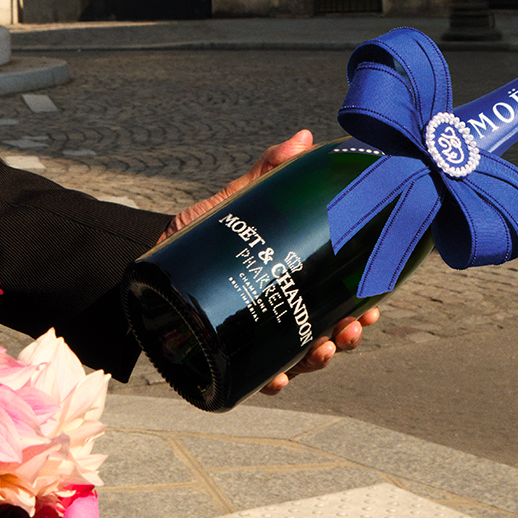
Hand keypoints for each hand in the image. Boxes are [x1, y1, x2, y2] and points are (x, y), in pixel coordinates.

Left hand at [155, 129, 379, 395]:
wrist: (144, 264)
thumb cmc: (193, 237)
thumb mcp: (232, 205)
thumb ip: (265, 174)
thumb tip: (303, 138)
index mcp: (289, 280)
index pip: (335, 296)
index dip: (361, 302)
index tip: (374, 303)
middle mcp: (277, 313)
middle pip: (326, 331)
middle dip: (347, 334)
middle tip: (353, 327)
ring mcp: (254, 337)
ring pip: (299, 357)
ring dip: (320, 358)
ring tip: (325, 349)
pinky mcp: (225, 354)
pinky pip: (254, 374)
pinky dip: (272, 379)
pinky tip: (279, 378)